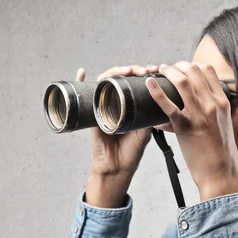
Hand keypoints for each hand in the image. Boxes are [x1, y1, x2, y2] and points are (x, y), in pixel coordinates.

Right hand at [77, 65, 157, 206]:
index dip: (143, 74)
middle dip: (132, 70)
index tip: (153, 70)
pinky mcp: (92, 114)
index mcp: (130, 105)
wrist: (117, 168)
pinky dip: (80, 81)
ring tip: (125, 70)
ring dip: (114, 71)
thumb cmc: (131, 152)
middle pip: (120, 78)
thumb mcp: (145, 131)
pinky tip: (81, 72)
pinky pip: (84, 95)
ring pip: (105, 82)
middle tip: (142, 70)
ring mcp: (103, 106)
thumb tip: (157, 100)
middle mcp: (116, 103)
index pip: (134, 83)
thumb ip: (150, 118)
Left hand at [145, 62, 237, 201]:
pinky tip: (149, 84)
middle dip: (178, 65)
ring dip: (167, 71)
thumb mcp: (222, 126)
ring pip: (182, 81)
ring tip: (158, 70)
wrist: (220, 174)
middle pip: (194, 70)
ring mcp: (200, 114)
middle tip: (167, 68)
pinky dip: (156, 92)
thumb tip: (197, 104)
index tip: (183, 67)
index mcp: (223, 102)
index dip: (192, 64)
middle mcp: (213, 104)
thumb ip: (213, 111)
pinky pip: (168, 105)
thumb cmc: (220, 153)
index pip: (208, 71)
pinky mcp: (185, 127)